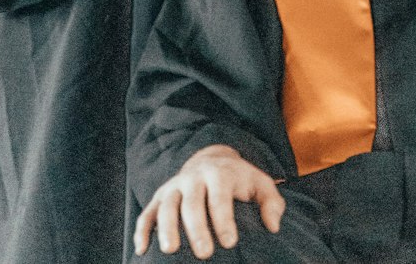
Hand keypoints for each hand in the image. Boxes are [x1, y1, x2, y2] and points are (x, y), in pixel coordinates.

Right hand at [133, 145, 283, 258]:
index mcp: (219, 173)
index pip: (220, 196)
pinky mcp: (159, 196)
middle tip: (204, 254)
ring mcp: (174, 186)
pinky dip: (142, 229)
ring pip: (166, 205)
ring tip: (170, 250)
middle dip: (197, 228)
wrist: (211, 160)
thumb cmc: (239, 181)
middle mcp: (194, 177)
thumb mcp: (260, 184)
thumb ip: (271, 202)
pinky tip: (141, 250)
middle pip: (192, 202)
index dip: (224, 219)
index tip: (230, 242)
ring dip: (166, 227)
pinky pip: (147, 212)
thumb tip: (274, 226)